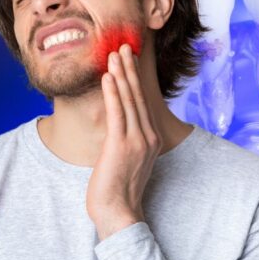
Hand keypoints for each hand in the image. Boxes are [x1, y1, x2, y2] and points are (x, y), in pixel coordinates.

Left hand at [86, 43, 162, 239]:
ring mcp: (136, 140)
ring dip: (121, 74)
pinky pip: (117, 113)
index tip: (129, 60)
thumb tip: (116, 127)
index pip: (142, 102)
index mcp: (150, 138)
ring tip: (115, 54)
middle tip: (124, 47)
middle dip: (130, 69)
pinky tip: (108, 77)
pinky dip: (113, 92)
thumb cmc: (118, 190)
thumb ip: (126, 141)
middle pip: (138, 96)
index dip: (135, 79)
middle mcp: (147, 136)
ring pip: (128, 100)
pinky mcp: (121, 145)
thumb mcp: (127, 160)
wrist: (119, 213)